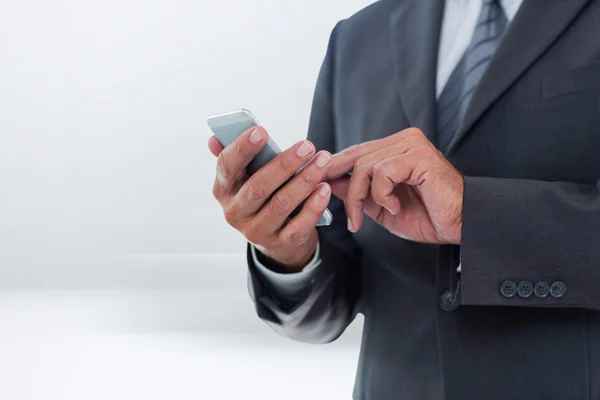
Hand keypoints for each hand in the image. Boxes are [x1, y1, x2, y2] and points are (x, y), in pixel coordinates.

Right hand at [209, 126, 332, 270]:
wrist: (278, 239)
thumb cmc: (264, 196)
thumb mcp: (247, 178)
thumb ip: (237, 157)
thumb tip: (215, 138)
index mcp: (224, 190)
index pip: (226, 167)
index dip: (242, 148)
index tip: (261, 131)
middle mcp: (235, 213)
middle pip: (258, 186)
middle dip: (285, 164)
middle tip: (307, 146)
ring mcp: (257, 231)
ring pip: (281, 204)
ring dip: (304, 180)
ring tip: (323, 162)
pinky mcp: (280, 244)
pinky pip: (299, 225)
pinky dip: (314, 206)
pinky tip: (325, 188)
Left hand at [326, 128, 462, 244]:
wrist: (460, 226)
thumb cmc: (427, 216)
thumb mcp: (381, 207)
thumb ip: (357, 193)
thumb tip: (327, 181)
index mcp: (395, 148)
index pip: (356, 152)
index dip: (335, 169)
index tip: (320, 188)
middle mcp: (403, 140)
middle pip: (356, 157)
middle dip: (346, 189)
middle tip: (350, 217)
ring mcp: (412, 145)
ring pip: (366, 166)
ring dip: (362, 197)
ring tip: (373, 217)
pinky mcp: (419, 156)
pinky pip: (382, 172)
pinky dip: (382, 194)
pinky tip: (395, 206)